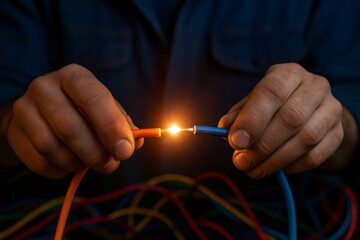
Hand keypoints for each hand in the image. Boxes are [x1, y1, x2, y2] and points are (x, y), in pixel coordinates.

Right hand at [6, 64, 139, 177]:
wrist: (42, 112)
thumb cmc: (83, 111)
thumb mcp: (106, 109)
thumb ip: (122, 125)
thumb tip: (133, 144)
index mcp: (74, 76)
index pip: (93, 97)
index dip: (111, 126)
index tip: (124, 151)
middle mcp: (45, 86)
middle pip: (70, 127)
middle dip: (96, 153)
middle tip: (110, 165)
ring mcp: (25, 108)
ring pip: (52, 147)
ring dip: (77, 163)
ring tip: (89, 163)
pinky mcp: (14, 131)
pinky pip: (39, 160)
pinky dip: (60, 170)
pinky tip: (70, 164)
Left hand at [218, 63, 343, 178]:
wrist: (310, 109)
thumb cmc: (273, 105)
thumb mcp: (253, 103)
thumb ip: (239, 115)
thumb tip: (225, 129)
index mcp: (288, 74)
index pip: (272, 91)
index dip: (253, 118)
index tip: (235, 142)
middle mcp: (314, 86)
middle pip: (291, 118)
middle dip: (262, 145)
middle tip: (241, 162)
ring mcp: (331, 109)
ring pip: (306, 138)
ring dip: (275, 159)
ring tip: (255, 169)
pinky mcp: (338, 131)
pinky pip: (317, 154)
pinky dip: (294, 165)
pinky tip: (278, 168)